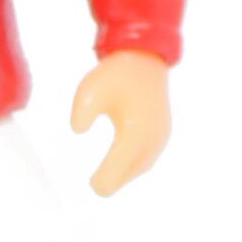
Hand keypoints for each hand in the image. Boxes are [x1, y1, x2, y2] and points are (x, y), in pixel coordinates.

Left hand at [70, 50, 171, 195]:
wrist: (145, 57)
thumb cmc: (116, 74)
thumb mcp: (88, 90)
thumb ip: (80, 115)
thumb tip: (78, 131)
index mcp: (134, 136)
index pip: (114, 175)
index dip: (100, 182)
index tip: (89, 183)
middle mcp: (151, 141)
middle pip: (128, 175)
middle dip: (112, 180)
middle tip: (95, 185)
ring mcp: (160, 137)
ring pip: (141, 168)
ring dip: (124, 173)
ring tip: (108, 177)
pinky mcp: (163, 132)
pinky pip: (147, 157)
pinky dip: (134, 163)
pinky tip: (123, 161)